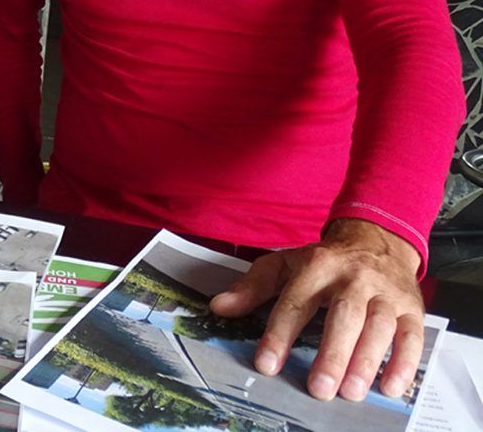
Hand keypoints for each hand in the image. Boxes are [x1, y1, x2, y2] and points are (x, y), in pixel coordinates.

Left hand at [209, 219, 423, 401]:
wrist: (376, 240)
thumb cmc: (325, 260)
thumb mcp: (284, 264)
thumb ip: (252, 287)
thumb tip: (219, 307)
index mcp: (316, 266)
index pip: (294, 302)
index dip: (279, 334)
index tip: (266, 364)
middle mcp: (353, 278)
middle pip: (343, 316)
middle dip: (332, 353)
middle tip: (319, 387)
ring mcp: (385, 292)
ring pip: (379, 326)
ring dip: (367, 361)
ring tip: (351, 392)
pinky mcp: (412, 308)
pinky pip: (412, 336)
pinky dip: (404, 362)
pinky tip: (391, 387)